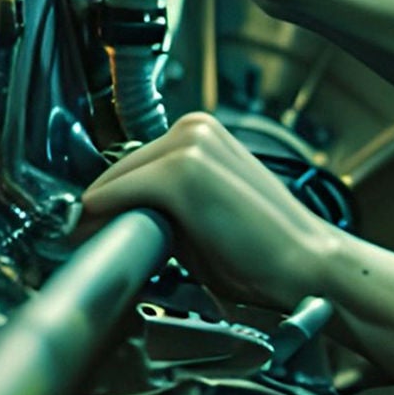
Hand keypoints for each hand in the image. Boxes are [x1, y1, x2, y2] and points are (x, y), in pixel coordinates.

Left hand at [80, 112, 338, 312]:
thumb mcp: (199, 217)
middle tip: (90, 245)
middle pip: (113, 170)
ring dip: (99, 216)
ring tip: (103, 248)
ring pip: (110, 182)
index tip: (90, 229)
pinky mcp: (180, 171)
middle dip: (98, 210)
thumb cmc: (260, 250)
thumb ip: (158, 208)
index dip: (106, 201)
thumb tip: (107, 221)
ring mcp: (188, 146)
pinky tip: (101, 242)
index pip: (128, 163)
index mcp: (201, 133)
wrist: (304, 266)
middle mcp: (193, 128)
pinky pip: (114, 195)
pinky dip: (99, 221)